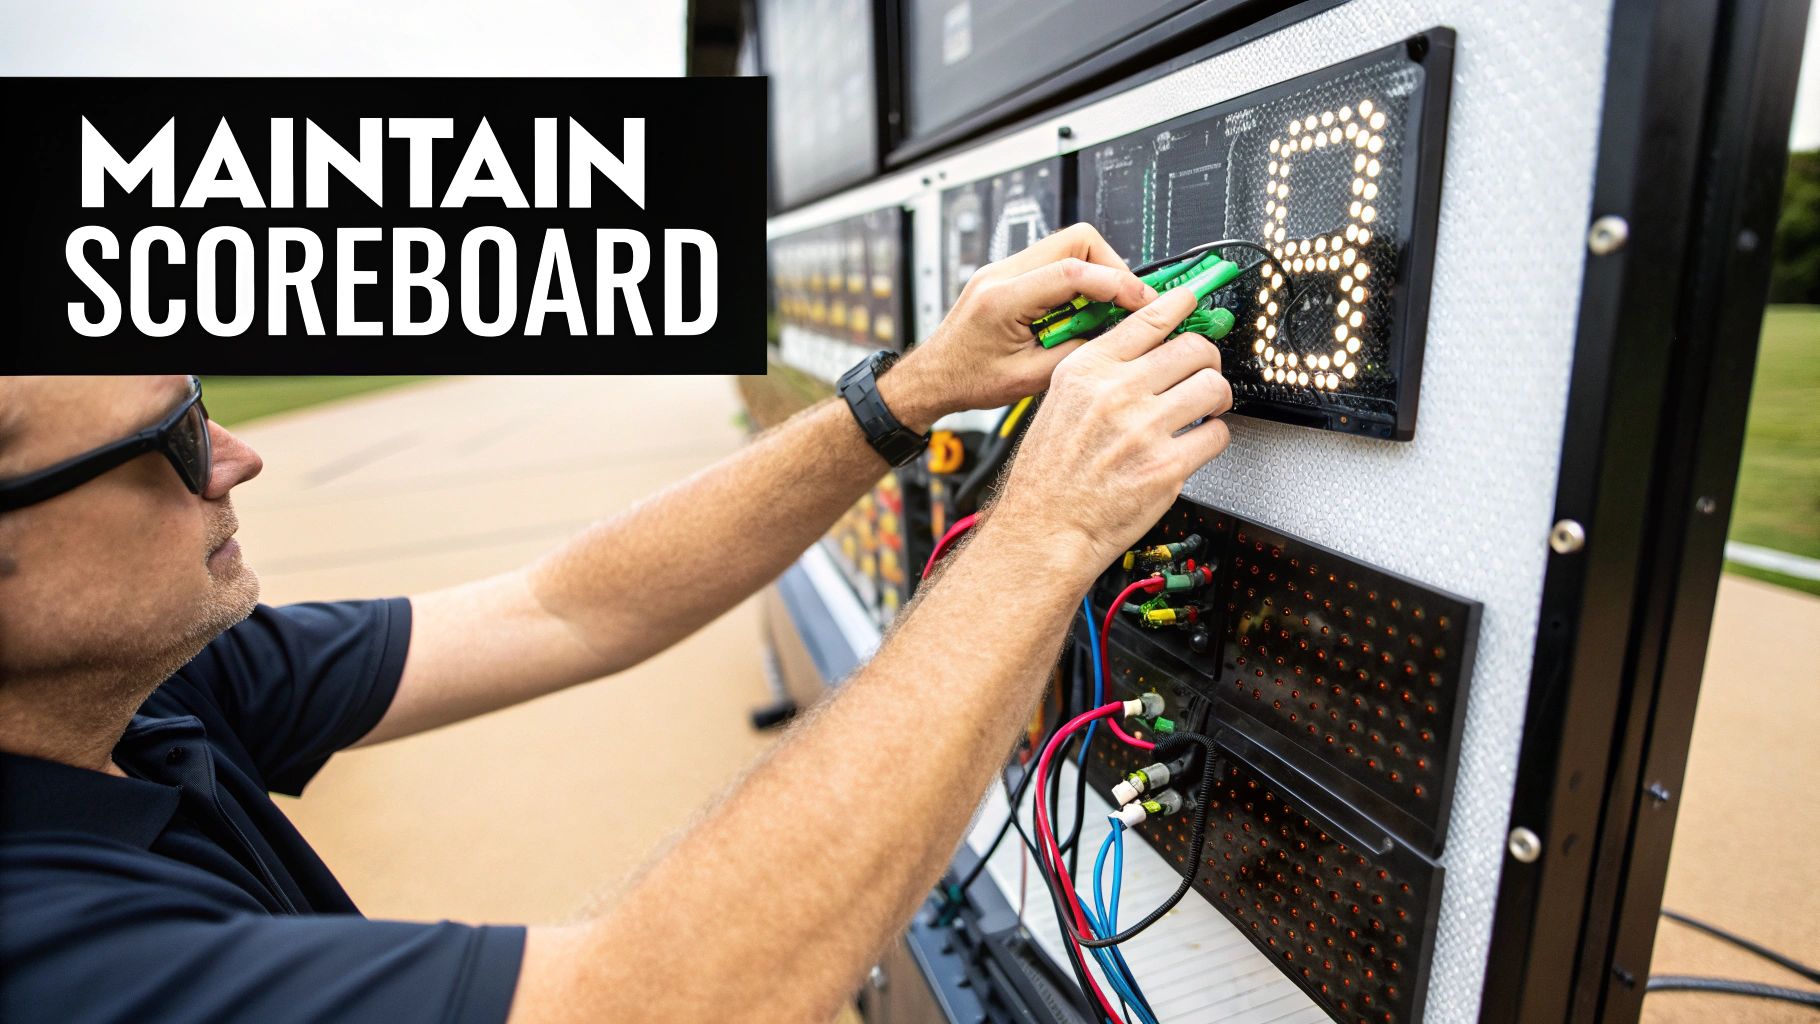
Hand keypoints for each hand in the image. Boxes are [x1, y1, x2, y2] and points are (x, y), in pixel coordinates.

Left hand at [877, 224, 1155, 430]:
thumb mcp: (1028, 379)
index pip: (1073, 271)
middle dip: (1112, 268)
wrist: (931, 377)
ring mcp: (1002, 270)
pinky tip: (1079, 312)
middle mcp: (1001, 274)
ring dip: (1095, 275)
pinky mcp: (1007, 275)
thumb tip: (1114, 334)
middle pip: (1076, 240)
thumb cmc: (966, 380)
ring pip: (1067, 247)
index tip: (1142, 300)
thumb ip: (1075, 353)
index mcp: (1003, 299)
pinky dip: (1076, 282)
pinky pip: (1053, 262)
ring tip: (1102, 312)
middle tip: (1127, 301)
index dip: (1117, 282)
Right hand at [988, 286, 1232, 577]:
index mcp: (1086, 371)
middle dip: (1207, 359)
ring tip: (1205, 408)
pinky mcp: (1167, 467)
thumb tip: (1149, 347)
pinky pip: (1216, 435)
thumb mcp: (1060, 401)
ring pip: (1214, 387)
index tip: (1194, 300)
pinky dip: (1213, 437)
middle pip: (1194, 348)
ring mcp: (1144, 430)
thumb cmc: (1048, 473)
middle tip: (1203, 371)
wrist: (1043, 528)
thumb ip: (1101, 370)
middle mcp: (1116, 393)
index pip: (1149, 319)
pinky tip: (1194, 442)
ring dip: (1216, 397)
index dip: (1181, 304)